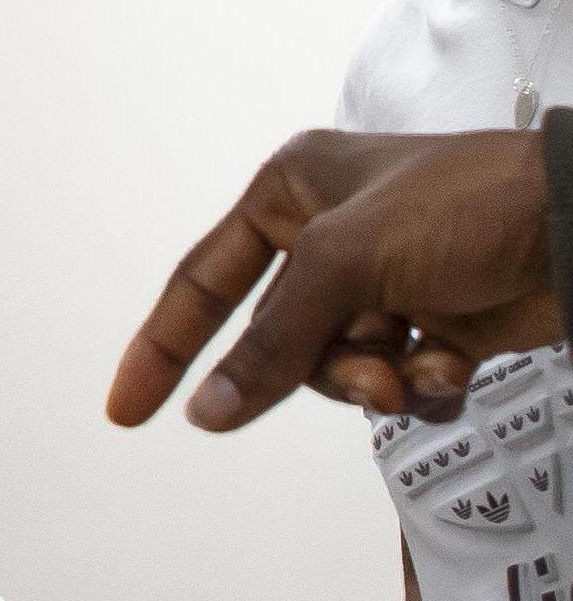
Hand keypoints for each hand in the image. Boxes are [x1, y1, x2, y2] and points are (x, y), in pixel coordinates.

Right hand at [109, 129, 561, 436]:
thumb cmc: (472, 202)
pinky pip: (394, 383)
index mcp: (292, 192)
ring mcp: (384, 283)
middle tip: (369, 371)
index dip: (163, 347)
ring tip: (416, 366)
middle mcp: (330, 237)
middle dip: (322, 367)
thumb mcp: (349, 260)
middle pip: (279, 338)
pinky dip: (421, 387)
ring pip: (336, 369)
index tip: (127, 408)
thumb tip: (211, 409)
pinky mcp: (434, 324)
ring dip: (376, 381)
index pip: (202, 280)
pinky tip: (451, 365)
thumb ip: (274, 341)